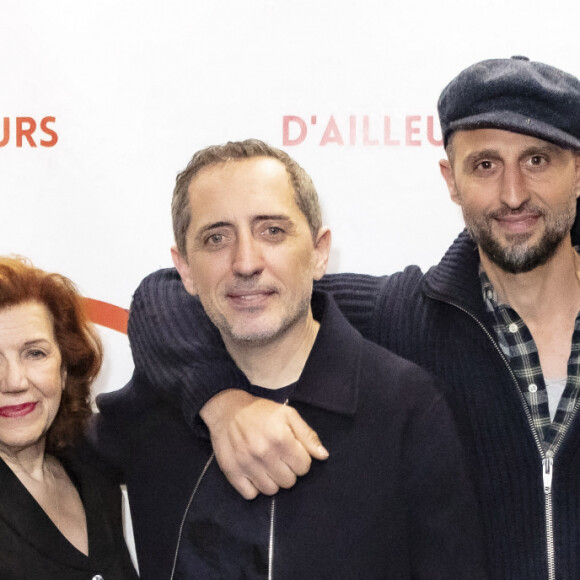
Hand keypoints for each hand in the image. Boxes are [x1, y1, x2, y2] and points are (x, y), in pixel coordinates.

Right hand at [200, 389, 328, 498]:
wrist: (227, 409)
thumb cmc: (261, 412)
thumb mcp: (288, 415)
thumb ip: (307, 435)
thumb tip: (323, 456)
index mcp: (281, 438)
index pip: (304, 467)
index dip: (300, 459)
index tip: (292, 452)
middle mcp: (264, 454)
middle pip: (289, 482)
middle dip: (287, 470)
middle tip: (279, 458)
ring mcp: (246, 465)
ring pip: (271, 491)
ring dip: (272, 480)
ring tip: (267, 465)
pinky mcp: (232, 472)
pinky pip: (250, 494)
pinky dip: (254, 487)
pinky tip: (254, 472)